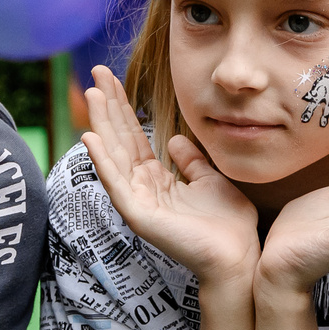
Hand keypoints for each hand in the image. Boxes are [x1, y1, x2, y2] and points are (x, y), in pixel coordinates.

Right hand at [80, 66, 260, 288]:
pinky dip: (102, 161)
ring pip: (113, 156)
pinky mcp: (139, 216)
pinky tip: (90, 138)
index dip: (123, 107)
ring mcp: (137, 202)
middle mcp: (142, 188)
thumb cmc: (228, 224)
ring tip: (92, 94)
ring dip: (101, 124)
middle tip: (96, 73)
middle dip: (108, 106)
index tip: (112, 78)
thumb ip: (191, 160)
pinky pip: (116, 184)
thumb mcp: (210, 180)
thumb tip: (174, 140)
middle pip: (119, 139)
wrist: (238, 257)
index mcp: (157, 180)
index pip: (133, 137)